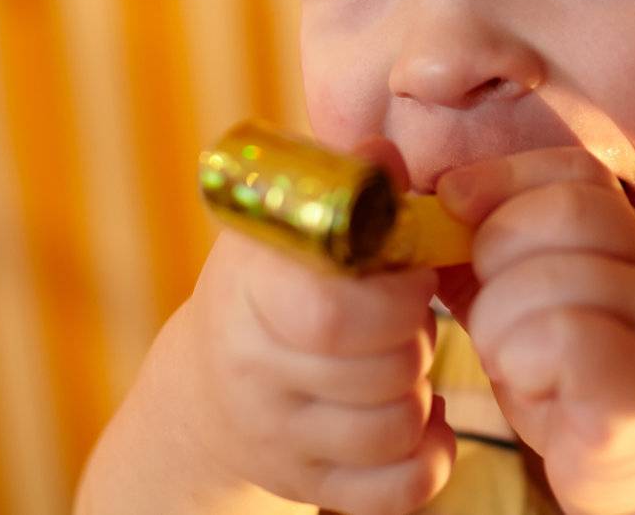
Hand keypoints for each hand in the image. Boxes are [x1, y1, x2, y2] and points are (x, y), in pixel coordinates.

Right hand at [78, 138, 456, 514]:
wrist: (205, 392)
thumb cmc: (270, 288)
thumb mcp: (290, 225)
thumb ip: (346, 183)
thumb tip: (383, 154)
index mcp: (249, 293)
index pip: (333, 311)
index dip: (396, 293)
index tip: (409, 271)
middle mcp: (254, 373)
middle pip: (383, 371)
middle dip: (418, 338)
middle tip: (407, 316)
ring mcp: (278, 440)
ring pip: (397, 429)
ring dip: (422, 391)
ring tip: (401, 361)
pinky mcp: (306, 486)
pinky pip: (399, 491)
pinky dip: (429, 457)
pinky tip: (419, 420)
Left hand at [435, 147, 634, 514]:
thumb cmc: (579, 388)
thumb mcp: (530, 308)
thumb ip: (491, 260)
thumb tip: (426, 211)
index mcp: (630, 237)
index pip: (575, 170)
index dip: (504, 175)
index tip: (451, 201)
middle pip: (565, 210)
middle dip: (496, 251)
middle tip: (486, 311)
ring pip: (557, 276)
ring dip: (502, 321)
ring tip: (510, 360)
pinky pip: (569, 339)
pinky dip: (527, 360)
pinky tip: (534, 386)